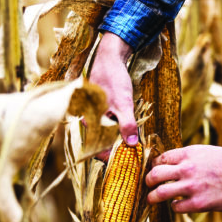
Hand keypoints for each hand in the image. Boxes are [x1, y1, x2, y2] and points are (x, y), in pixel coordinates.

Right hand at [90, 33, 137, 149]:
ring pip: (106, 134)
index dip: (110, 157)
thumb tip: (131, 144)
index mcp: (89, 121)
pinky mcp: (101, 109)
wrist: (110, 57)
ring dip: (118, 140)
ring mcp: (94, 114)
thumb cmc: (113, 79)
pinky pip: (109, 124)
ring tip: (132, 147)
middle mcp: (88, 120)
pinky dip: (118, 129)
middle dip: (116, 151)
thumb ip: (127, 124)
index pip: (97, 148)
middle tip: (132, 157)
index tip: (125, 164)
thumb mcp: (123, 103)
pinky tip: (129, 131)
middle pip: (102, 143)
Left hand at [145, 145, 221, 212]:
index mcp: (190, 153)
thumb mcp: (208, 152)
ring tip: (152, 199)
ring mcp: (191, 187)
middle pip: (154, 175)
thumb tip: (173, 164)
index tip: (154, 171)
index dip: (154, 166)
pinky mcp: (198, 204)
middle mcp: (187, 168)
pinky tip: (180, 205)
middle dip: (148, 181)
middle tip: (148, 185)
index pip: (161, 158)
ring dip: (153, 197)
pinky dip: (175, 206)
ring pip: (160, 193)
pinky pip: (176, 207)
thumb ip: (190, 157)